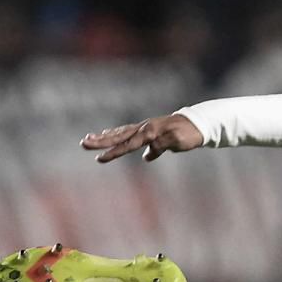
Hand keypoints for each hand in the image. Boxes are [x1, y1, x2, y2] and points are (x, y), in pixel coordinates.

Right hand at [81, 114, 202, 162]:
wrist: (197, 123)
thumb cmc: (190, 134)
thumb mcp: (180, 141)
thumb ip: (163, 145)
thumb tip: (148, 154)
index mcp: (151, 132)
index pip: (129, 144)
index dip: (114, 152)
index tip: (99, 159)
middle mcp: (145, 128)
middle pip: (119, 136)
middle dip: (101, 141)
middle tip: (83, 143)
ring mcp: (145, 127)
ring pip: (121, 132)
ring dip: (105, 136)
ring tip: (89, 138)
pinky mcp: (148, 129)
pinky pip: (129, 132)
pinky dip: (118, 134)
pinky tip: (110, 136)